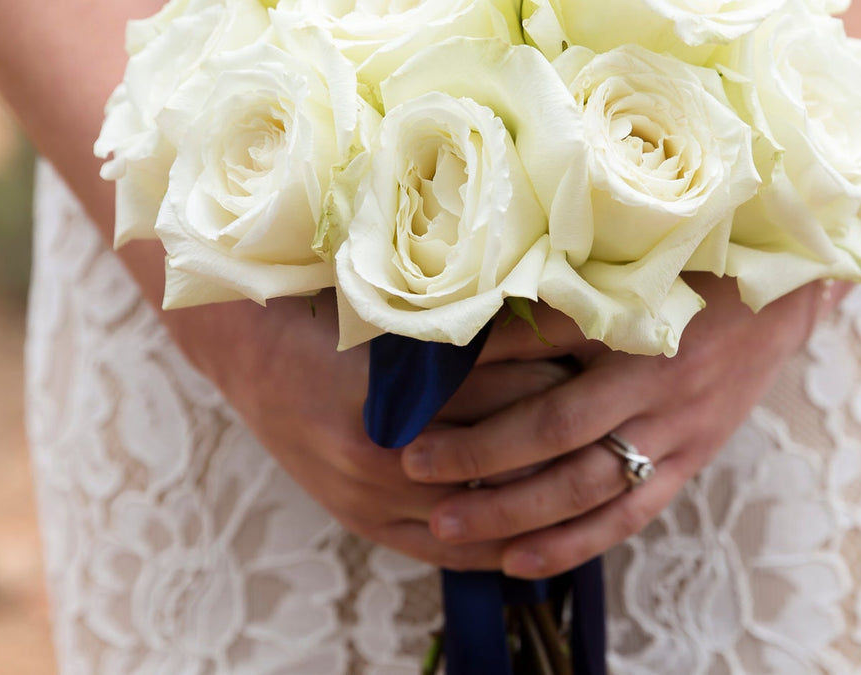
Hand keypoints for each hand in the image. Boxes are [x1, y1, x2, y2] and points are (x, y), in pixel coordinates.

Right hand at [168, 292, 573, 570]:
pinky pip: (452, 552)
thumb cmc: (325, 317)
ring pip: (486, 511)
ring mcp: (372, 496)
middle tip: (611, 407)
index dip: (559, 367)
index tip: (600, 350)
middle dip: (562, 431)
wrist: (249, 351)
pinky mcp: (366, 523)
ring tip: (590, 463)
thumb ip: (467, 322)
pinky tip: (542, 530)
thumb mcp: (398, 309)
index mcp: (395, 385)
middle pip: (503, 451)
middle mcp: (386, 450)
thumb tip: (553, 313)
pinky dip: (501, 544)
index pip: (507, 386)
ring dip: (540, 491)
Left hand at [399, 277, 824, 577]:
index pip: (541, 349)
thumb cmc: (691, 264)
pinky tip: (521, 561)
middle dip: (479, 453)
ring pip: (587, 485)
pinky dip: (573, 542)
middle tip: (413, 465)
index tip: (416, 385)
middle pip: (555, 428)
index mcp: (633, 318)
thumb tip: (471, 307)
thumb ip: (559, 288)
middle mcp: (654, 379)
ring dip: (514, 510)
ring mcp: (676, 428)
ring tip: (447, 526)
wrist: (784, 293)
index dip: (476, 370)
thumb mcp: (629, 261)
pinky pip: (628, 514)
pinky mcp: (689, 460)